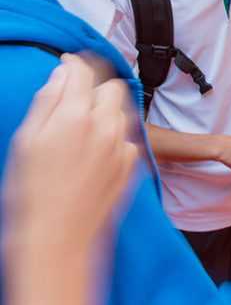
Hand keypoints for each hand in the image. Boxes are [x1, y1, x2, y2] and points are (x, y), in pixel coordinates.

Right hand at [2, 55, 138, 304]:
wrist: (56, 240)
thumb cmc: (31, 195)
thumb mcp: (26, 141)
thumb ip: (47, 101)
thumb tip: (62, 74)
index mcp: (76, 115)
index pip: (85, 70)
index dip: (75, 64)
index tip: (67, 66)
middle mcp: (106, 126)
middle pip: (113, 86)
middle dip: (96, 85)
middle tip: (76, 97)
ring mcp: (121, 147)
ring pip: (123, 111)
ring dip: (108, 109)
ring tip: (84, 125)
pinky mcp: (130, 167)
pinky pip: (127, 138)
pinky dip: (114, 136)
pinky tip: (95, 151)